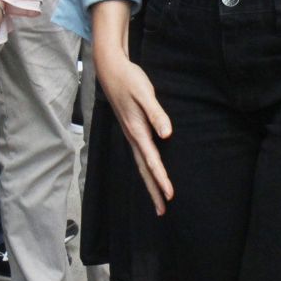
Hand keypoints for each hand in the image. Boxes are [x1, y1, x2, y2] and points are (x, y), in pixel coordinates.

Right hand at [91, 12, 173, 214]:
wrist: (111, 69)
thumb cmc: (129, 79)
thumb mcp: (145, 94)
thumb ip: (156, 114)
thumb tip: (167, 134)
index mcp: (136, 131)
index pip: (151, 161)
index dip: (161, 178)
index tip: (170, 195)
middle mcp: (132, 137)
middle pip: (144, 170)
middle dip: (153, 191)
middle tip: (162, 211)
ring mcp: (131, 134)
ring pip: (141, 165)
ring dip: (150, 183)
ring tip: (158, 200)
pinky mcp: (132, 130)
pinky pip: (140, 156)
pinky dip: (146, 169)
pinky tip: (151, 173)